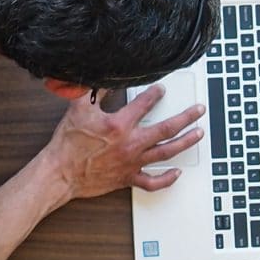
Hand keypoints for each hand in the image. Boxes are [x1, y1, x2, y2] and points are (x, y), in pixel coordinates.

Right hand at [43, 84, 205, 199]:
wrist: (60, 173)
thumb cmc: (68, 144)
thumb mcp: (78, 109)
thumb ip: (93, 91)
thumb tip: (103, 78)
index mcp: (120, 125)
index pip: (144, 104)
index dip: (155, 94)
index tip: (162, 90)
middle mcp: (131, 143)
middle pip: (167, 129)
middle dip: (187, 117)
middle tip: (199, 110)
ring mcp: (132, 162)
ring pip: (167, 152)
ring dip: (186, 142)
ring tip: (198, 134)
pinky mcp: (127, 178)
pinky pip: (152, 182)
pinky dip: (167, 179)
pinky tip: (177, 173)